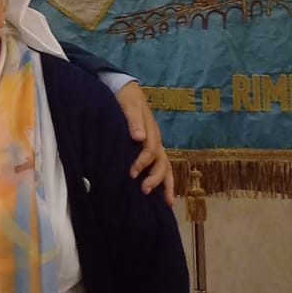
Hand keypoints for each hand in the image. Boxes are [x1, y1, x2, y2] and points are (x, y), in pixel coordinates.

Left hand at [115, 81, 173, 204]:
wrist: (126, 90)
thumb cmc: (126, 98)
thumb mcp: (128, 104)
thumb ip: (133, 120)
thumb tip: (139, 138)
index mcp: (151, 131)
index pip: (150, 150)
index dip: (142, 162)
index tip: (131, 173)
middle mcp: (155, 140)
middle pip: (162, 162)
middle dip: (156, 179)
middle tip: (145, 191)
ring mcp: (154, 145)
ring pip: (165, 167)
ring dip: (165, 184)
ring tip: (165, 202)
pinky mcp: (149, 148)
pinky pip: (159, 166)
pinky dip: (162, 180)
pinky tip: (161, 195)